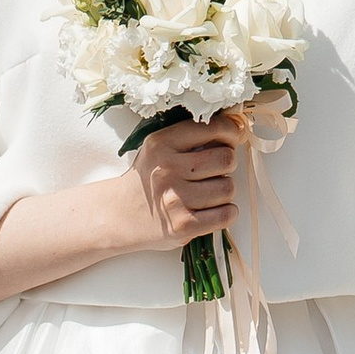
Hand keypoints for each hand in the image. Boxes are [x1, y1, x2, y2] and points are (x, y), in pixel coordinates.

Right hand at [127, 114, 240, 249]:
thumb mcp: (160, 148)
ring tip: (207, 192)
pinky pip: (226, 214)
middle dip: (227, 164)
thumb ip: (192, 137)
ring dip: (224, 191)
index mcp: (162, 144)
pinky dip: (226, 212)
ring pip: (228, 188)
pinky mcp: (182, 225)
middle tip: (215, 170)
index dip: (231, 132)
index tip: (232, 139)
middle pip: (226, 159)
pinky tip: (213, 209)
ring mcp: (175, 199)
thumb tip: (236, 130)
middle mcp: (167, 170)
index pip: (214, 128)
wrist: (117, 215)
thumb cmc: (148, 179)